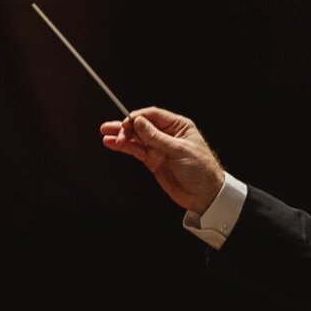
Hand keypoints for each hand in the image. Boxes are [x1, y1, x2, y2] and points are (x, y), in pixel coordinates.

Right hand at [100, 106, 224, 214]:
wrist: (204, 194)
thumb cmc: (201, 169)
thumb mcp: (179, 150)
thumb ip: (156, 137)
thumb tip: (139, 122)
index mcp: (179, 127)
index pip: (154, 115)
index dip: (139, 117)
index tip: (127, 123)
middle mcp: (168, 135)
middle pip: (143, 126)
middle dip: (126, 127)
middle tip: (112, 130)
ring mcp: (159, 148)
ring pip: (136, 138)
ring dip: (121, 136)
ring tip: (105, 134)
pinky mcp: (153, 161)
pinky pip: (136, 151)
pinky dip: (125, 147)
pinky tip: (113, 144)